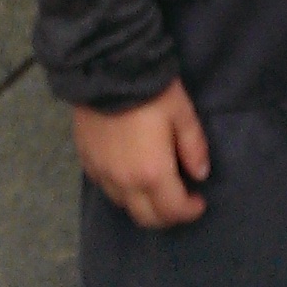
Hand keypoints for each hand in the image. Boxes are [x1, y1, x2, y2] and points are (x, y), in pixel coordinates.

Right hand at [72, 79, 209, 228]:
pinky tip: (128, 173)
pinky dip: (121, 188)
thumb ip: (194, 147)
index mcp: (152, 173)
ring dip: (142, 203)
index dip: (190, 210)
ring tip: (154, 187)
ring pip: (124, 204)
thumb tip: (200, 174)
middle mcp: (124, 182)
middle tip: (179, 201)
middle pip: (146, 218)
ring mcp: (101, 173)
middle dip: (167, 215)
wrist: (105, 69)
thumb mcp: (182, 114)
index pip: (173, 210)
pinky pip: (105, 187)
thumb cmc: (151, 91)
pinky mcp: (86, 161)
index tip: (199, 201)